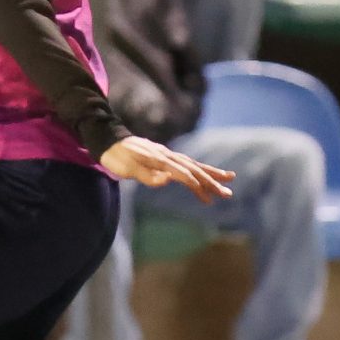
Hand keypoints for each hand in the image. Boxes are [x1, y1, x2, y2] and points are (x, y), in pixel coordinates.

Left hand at [100, 135, 235, 201]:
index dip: (197, 187)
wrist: (108, 140)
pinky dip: (199, 168)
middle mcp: (168, 156)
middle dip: (212, 181)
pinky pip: (187, 162)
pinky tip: (206, 172)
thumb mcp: (127, 169)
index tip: (209, 199)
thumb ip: (147, 175)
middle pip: (194, 169)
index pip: (184, 175)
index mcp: (161, 160)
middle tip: (228, 193)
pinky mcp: (165, 156)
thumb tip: (168, 180)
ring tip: (230, 178)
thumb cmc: (116, 158)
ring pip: (194, 164)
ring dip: (212, 173)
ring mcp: (167, 155)